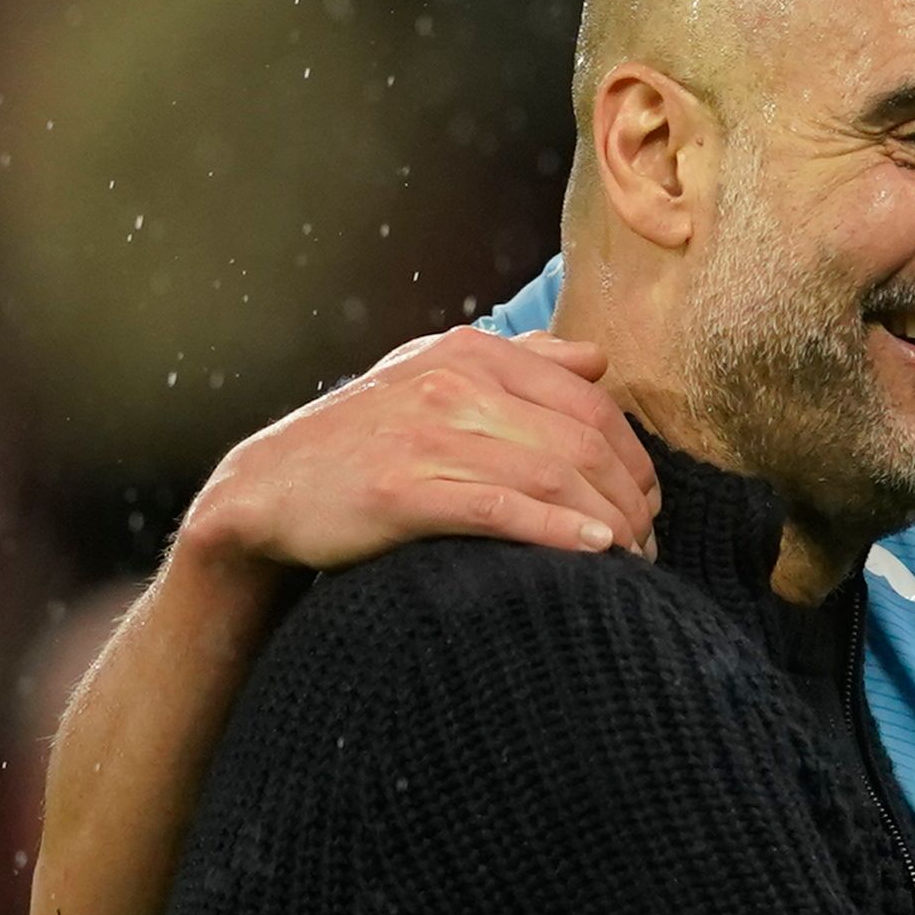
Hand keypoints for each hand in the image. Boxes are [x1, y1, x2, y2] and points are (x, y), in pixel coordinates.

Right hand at [179, 324, 658, 573]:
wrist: (265, 489)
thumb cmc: (363, 440)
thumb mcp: (434, 380)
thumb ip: (519, 365)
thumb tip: (596, 360)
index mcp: (471, 354)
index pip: (590, 401)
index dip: (635, 457)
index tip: (649, 503)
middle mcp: (453, 385)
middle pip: (583, 440)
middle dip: (631, 498)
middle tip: (649, 544)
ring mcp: (425, 434)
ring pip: (552, 473)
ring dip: (608, 521)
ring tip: (633, 560)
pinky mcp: (398, 489)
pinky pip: (499, 509)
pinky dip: (556, 530)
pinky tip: (595, 552)